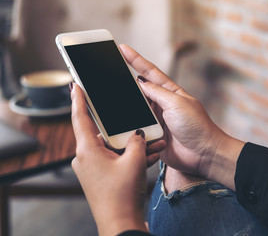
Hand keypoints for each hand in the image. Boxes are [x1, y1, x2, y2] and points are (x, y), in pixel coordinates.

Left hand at [70, 83, 161, 234]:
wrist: (121, 223)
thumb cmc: (122, 195)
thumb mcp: (134, 162)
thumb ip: (136, 141)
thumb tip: (137, 134)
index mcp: (87, 150)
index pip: (80, 118)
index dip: (78, 99)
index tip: (76, 85)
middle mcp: (86, 158)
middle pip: (103, 133)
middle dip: (123, 127)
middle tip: (132, 115)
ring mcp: (94, 168)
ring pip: (113, 147)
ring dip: (132, 145)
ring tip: (153, 142)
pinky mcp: (102, 177)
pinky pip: (116, 159)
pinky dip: (130, 157)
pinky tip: (150, 155)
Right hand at [120, 45, 244, 189]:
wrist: (203, 154)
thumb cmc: (197, 127)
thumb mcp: (177, 103)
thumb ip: (157, 92)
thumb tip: (141, 82)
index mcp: (170, 92)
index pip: (150, 72)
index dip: (136, 60)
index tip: (122, 49)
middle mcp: (162, 104)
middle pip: (139, 89)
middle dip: (125, 80)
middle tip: (109, 70)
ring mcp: (156, 119)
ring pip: (134, 109)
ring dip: (125, 105)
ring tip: (110, 96)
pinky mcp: (152, 135)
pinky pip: (135, 127)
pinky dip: (127, 124)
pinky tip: (118, 121)